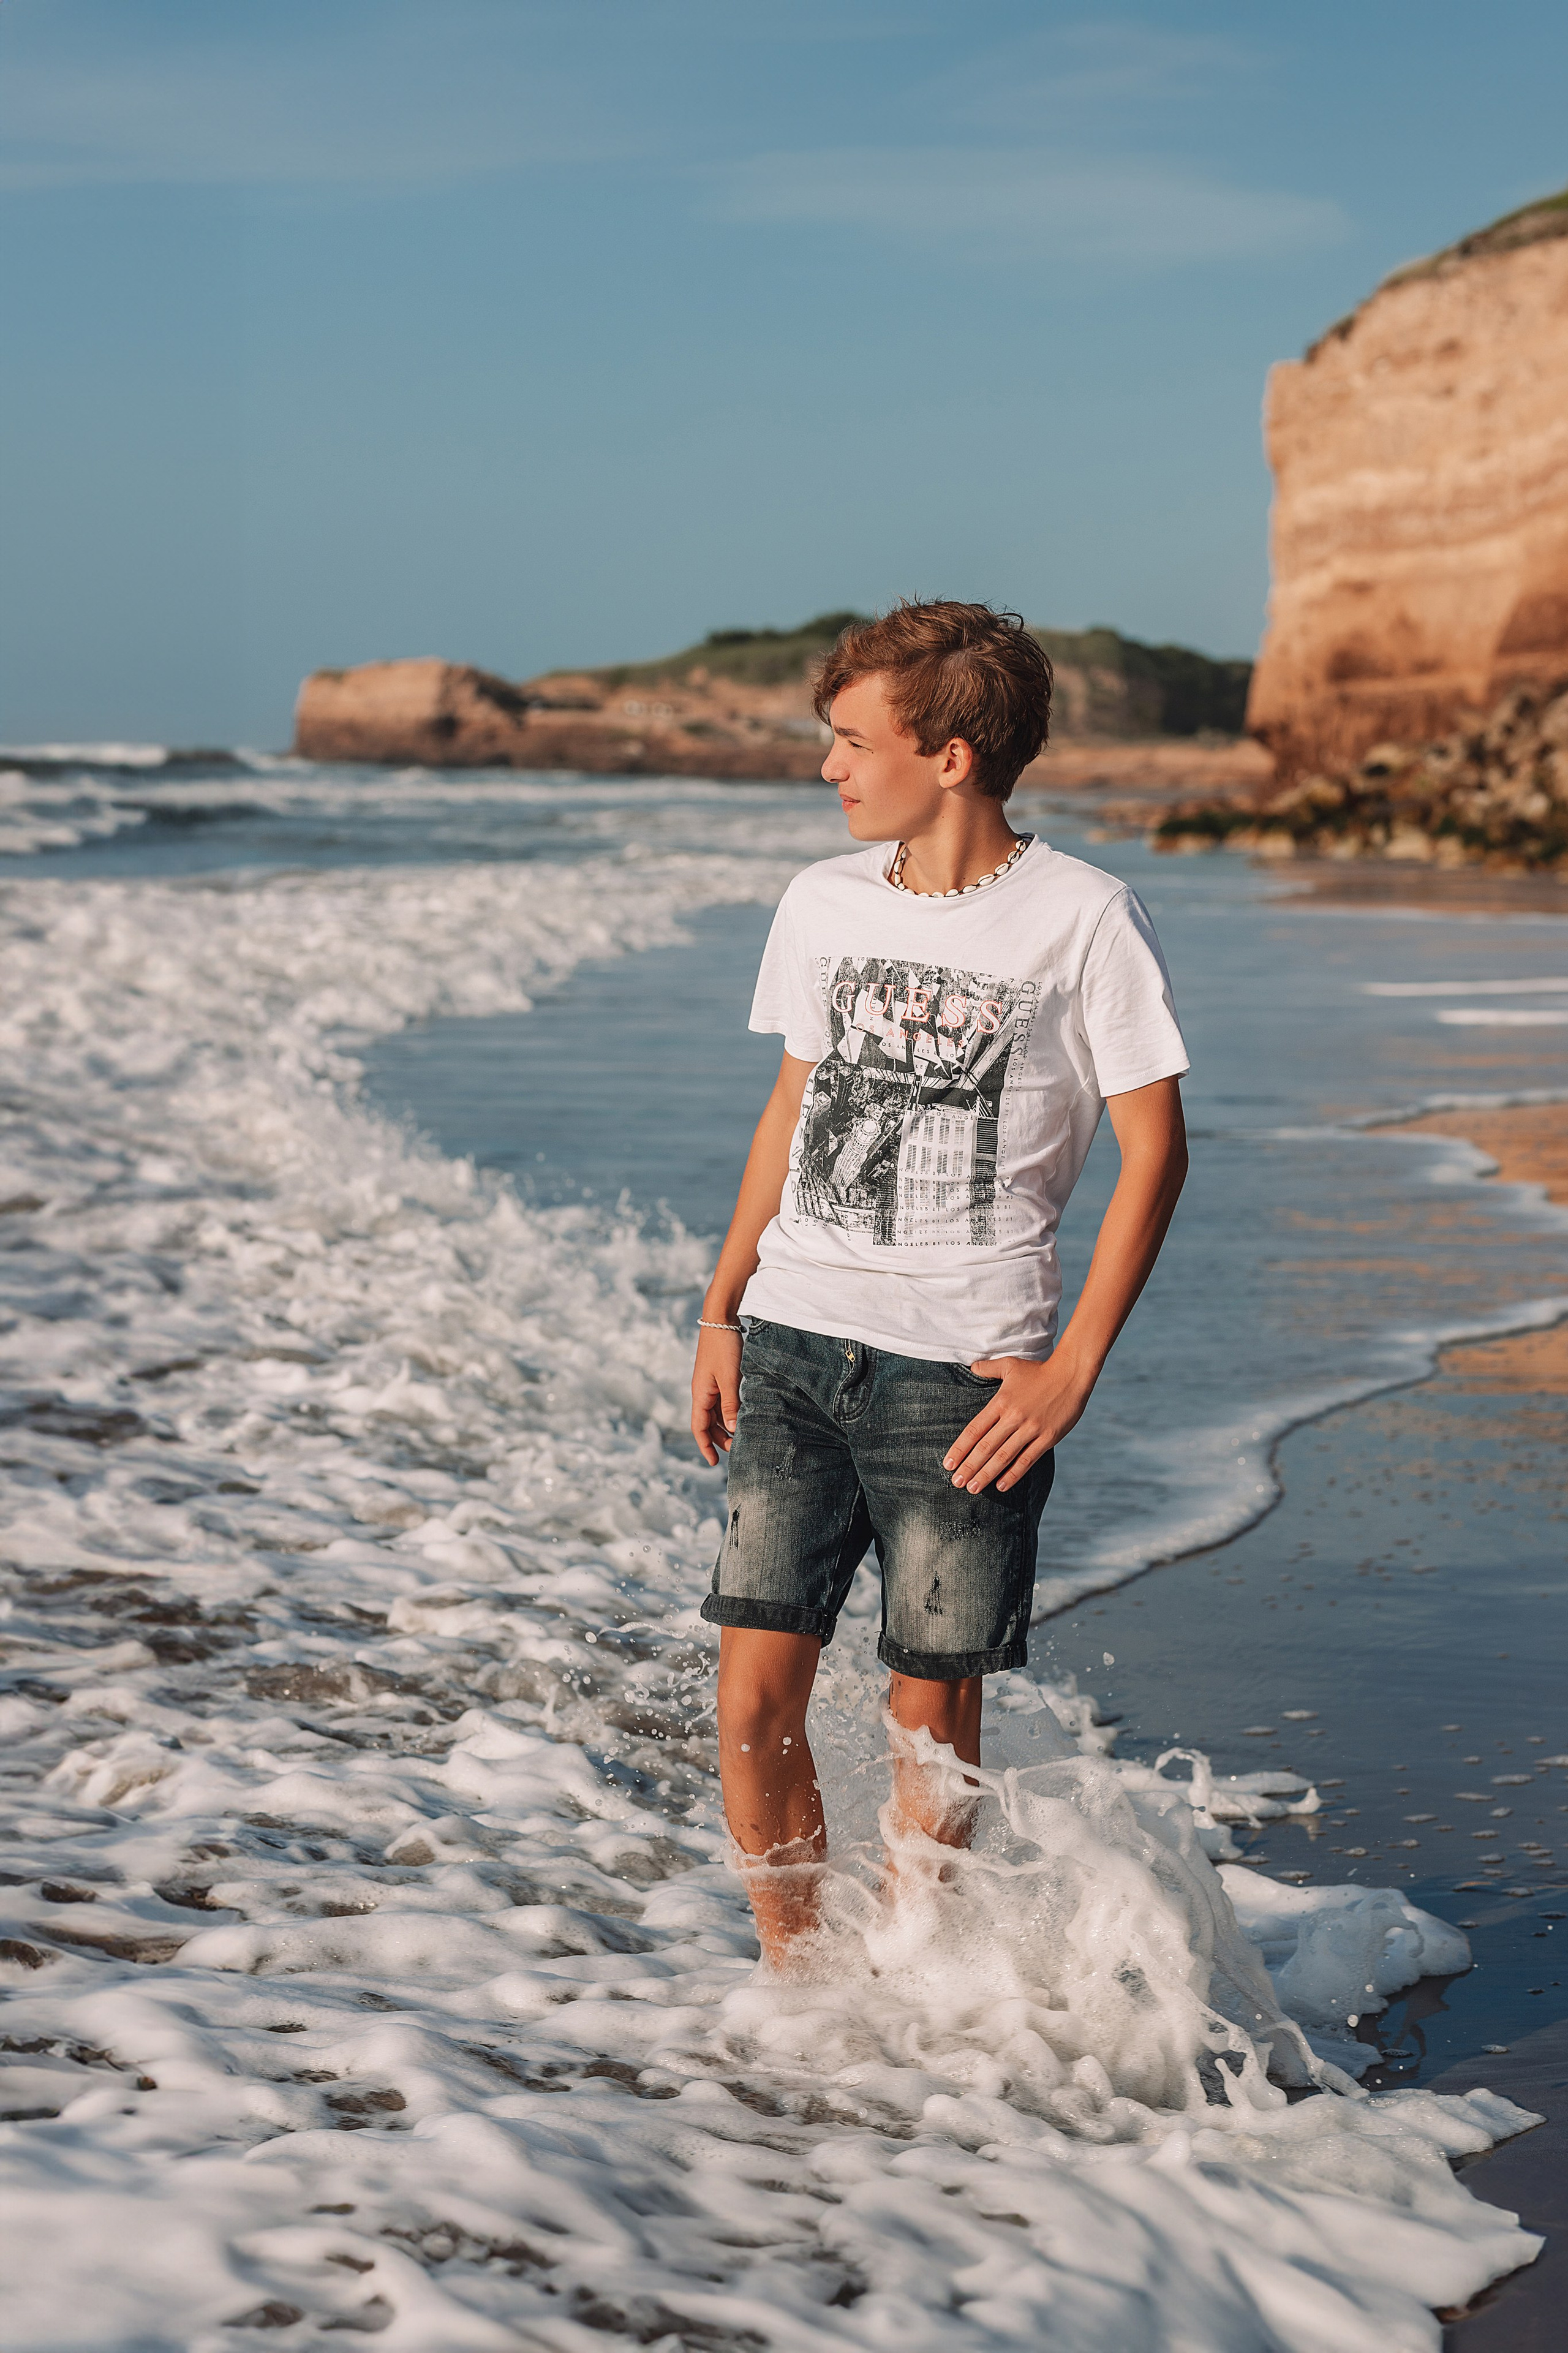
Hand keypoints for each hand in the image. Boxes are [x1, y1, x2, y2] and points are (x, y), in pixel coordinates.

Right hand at [691, 1325, 743, 1464]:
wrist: (720, 1318)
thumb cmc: (724, 1347)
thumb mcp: (729, 1378)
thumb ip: (730, 1405)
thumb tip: (730, 1430)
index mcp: (700, 1394)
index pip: (699, 1427)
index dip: (705, 1446)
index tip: (713, 1463)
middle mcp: (702, 1391)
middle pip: (706, 1423)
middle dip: (718, 1438)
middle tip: (736, 1450)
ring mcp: (709, 1383)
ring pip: (714, 1412)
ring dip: (724, 1426)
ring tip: (740, 1435)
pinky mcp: (718, 1376)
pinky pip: (721, 1400)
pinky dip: (728, 1411)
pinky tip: (741, 1414)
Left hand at [943, 1352, 1096, 1493]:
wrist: (1071, 1374)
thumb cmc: (1039, 1370)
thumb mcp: (1010, 1365)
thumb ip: (988, 1368)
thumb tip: (972, 1367)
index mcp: (1001, 1402)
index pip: (974, 1430)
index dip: (960, 1449)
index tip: (948, 1463)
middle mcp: (1013, 1417)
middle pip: (985, 1447)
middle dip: (969, 1467)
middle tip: (956, 1482)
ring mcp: (1031, 1429)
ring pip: (1003, 1456)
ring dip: (986, 1474)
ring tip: (973, 1488)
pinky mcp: (1047, 1437)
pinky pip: (1027, 1459)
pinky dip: (1013, 1474)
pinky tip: (1001, 1485)